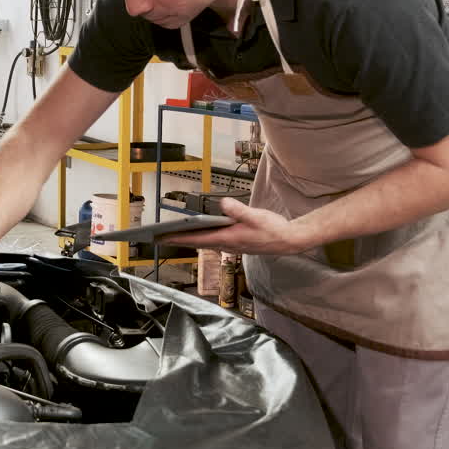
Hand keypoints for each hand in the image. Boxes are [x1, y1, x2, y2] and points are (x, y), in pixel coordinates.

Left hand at [163, 197, 310, 255]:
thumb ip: (239, 210)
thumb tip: (224, 203)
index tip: (163, 238)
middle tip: (160, 237)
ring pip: (204, 242)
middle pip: (197, 242)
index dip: (179, 238)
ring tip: (174, 234)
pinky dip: (202, 236)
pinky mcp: (235, 242)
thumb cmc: (273, 229)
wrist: (288, 240)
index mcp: (228, 239)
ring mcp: (230, 244)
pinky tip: (198, 231)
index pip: (197, 239)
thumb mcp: (257, 216)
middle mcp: (227, 244)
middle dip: (178, 239)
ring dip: (189, 238)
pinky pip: (213, 240)